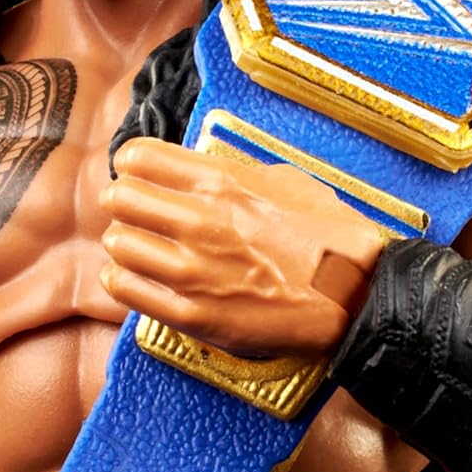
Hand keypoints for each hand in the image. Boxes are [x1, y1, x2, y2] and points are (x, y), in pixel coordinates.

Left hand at [99, 138, 384, 357]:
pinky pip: (124, 288)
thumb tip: (197, 168)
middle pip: (117, 199)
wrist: (355, 296)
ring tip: (143, 249)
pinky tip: (140, 277)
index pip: (136, 158)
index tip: (137, 175)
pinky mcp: (189, 314)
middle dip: (124, 204)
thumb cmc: (328, 238)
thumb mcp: (285, 180)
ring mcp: (191, 270)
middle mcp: (198, 221)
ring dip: (126, 244)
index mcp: (220, 181)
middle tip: (138, 214)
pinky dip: (124, 280)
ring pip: (117, 243)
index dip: (131, 166)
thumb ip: (231, 172)